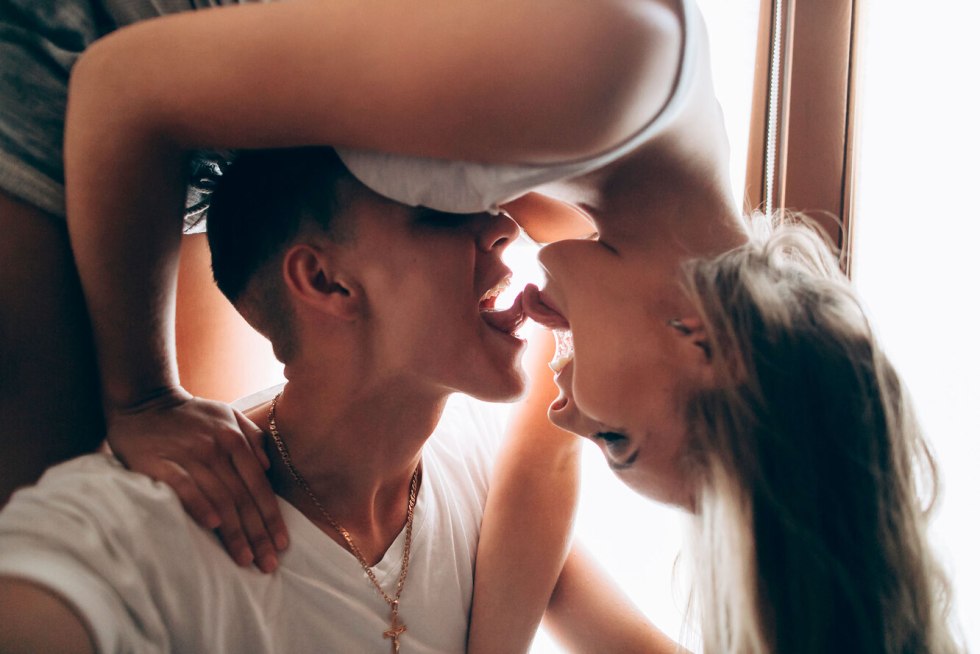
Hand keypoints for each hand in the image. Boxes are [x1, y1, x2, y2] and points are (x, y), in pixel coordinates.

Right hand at [105, 387, 287, 572]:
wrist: (144, 401)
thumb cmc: (190, 415)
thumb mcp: (228, 416)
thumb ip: (252, 438)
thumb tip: (268, 467)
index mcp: (234, 439)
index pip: (259, 486)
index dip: (271, 517)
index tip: (282, 545)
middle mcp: (217, 449)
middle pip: (243, 498)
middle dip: (258, 534)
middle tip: (268, 564)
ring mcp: (189, 455)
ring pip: (219, 499)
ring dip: (234, 532)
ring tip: (244, 560)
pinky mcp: (161, 463)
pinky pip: (184, 487)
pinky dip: (200, 506)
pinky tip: (212, 527)